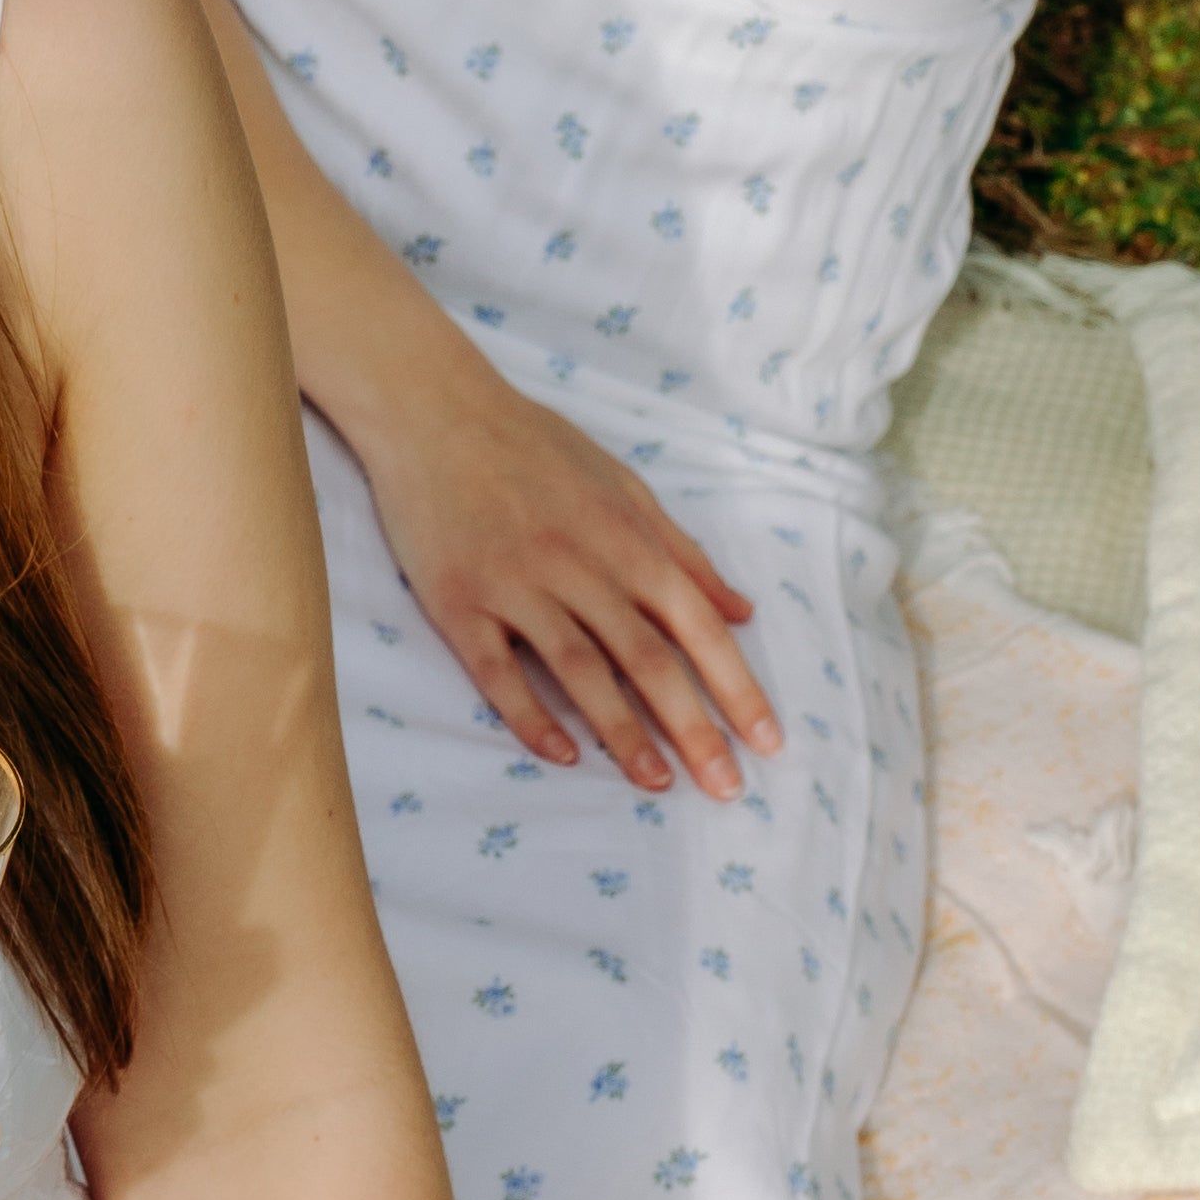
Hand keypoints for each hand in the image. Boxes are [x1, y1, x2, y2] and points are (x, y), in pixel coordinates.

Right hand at [348, 347, 778, 798]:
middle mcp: (576, 564)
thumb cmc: (534, 446)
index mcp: (624, 537)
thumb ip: (681, 552)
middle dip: (692, 728)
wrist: (432, 411)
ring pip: (579, 672)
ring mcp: (514, 585)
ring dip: (623, 735)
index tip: (767, 743)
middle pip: (646, 660)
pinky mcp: (456, 601)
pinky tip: (565, 756)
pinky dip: (532, 717)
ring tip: (657, 784)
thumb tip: (742, 611)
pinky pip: (497, 672)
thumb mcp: (622, 484)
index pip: (695, 626)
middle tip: (725, 788)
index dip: (735, 687)